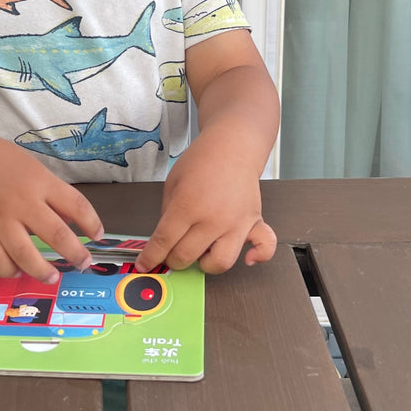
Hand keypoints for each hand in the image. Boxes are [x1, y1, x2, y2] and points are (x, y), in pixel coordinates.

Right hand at [0, 134, 103, 283]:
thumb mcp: (33, 168)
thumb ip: (53, 194)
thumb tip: (73, 222)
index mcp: (40, 182)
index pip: (76, 205)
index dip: (92, 224)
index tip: (98, 236)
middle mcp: (21, 202)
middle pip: (56, 235)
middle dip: (75, 254)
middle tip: (83, 264)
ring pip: (26, 256)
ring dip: (43, 271)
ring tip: (52, 277)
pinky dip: (10, 270)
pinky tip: (18, 270)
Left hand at [135, 132, 275, 274]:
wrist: (233, 145)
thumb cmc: (202, 161)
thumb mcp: (173, 183)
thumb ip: (168, 214)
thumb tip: (167, 240)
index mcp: (188, 206)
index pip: (164, 242)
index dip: (151, 257)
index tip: (145, 264)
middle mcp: (213, 219)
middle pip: (187, 256)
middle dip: (173, 260)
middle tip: (171, 253)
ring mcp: (236, 223)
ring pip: (220, 263)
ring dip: (205, 264)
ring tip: (200, 252)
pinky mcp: (254, 222)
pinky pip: (265, 247)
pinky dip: (257, 256)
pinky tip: (248, 257)